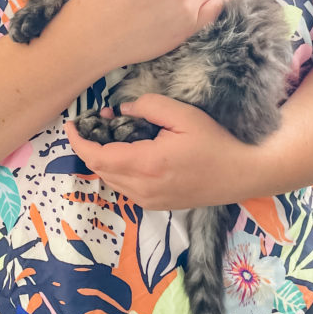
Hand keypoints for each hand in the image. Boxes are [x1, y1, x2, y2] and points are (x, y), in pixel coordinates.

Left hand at [65, 94, 255, 209]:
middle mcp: (143, 189)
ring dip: (103, 160)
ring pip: (111, 182)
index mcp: (147, 165)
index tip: (71, 125)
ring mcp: (150, 201)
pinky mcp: (157, 205)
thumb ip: (149, 107)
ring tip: (109, 135)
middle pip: (100, 170)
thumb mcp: (183, 115)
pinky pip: (125, 188)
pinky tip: (127, 153)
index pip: (98, 157)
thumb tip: (123, 110)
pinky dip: (117, 170)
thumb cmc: (215, 142)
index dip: (79, 142)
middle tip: (94, 124)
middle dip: (90, 147)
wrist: (241, 174)